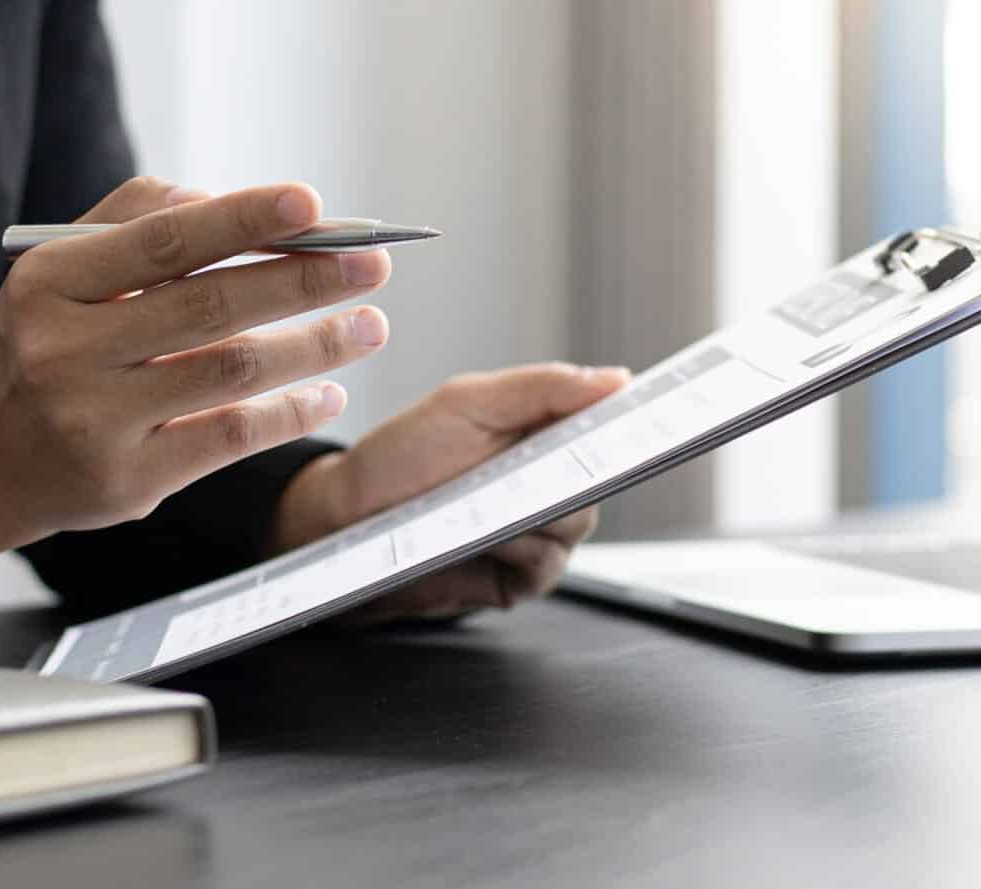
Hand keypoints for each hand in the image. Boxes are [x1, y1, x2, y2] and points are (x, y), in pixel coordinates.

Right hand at [0, 178, 393, 570]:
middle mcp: (66, 351)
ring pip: (231, 372)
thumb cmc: (48, 342)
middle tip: (373, 263)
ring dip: (315, 346)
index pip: (163, 240)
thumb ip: (138, 220)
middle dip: (304, 280)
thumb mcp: (62, 271)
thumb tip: (233, 203)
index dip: (242, 218)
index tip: (312, 203)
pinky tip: (329, 392)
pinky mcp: (129, 480)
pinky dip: (291, 411)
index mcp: (50, 282)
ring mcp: (97, 422)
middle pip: (209, 306)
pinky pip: (231, 437)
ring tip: (370, 326)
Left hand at [273, 362, 630, 623]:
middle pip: (598, 481)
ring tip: (494, 500)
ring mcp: (537, 535)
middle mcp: (548, 486)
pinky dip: (520, 548)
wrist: (345, 521)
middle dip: (574, 472)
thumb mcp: (467, 402)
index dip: (626, 425)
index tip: (635, 420)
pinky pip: (544, 565)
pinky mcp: (518, 580)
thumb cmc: (400, 458)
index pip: (606, 428)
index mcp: (543, 435)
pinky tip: (490, 534)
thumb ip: (542, 387)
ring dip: (538, 511)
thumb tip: (616, 380)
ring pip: (575, 525)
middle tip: (541, 463)